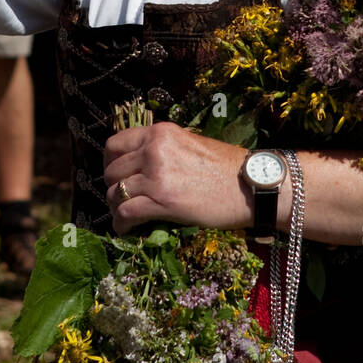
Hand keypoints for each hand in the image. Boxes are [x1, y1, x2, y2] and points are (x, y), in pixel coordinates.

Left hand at [104, 121, 251, 234]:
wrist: (252, 185)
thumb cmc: (227, 166)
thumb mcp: (190, 144)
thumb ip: (163, 149)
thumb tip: (141, 165)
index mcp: (160, 132)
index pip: (115, 144)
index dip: (110, 162)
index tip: (115, 174)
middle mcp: (154, 149)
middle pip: (111, 170)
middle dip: (112, 186)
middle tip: (121, 198)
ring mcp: (156, 175)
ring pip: (114, 192)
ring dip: (116, 207)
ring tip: (124, 216)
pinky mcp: (162, 201)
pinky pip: (125, 213)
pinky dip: (121, 224)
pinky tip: (126, 230)